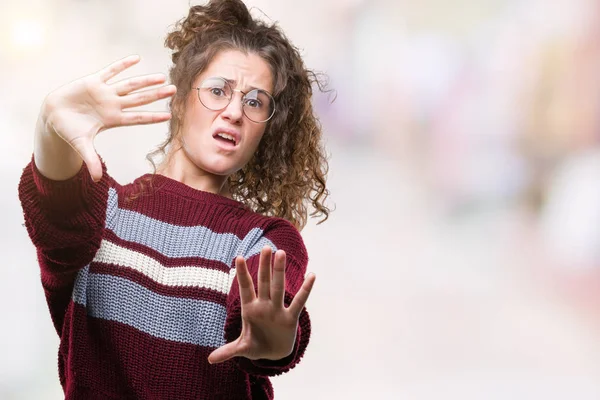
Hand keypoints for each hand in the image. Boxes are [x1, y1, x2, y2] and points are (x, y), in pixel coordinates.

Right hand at [43, 55, 175, 180]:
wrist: (53, 115)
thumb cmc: (69, 130)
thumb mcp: (81, 146)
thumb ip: (91, 161)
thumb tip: (97, 181)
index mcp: (113, 119)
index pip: (138, 118)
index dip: (152, 117)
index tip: (169, 116)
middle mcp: (113, 105)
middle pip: (139, 100)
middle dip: (156, 95)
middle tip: (174, 91)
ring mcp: (105, 92)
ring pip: (129, 85)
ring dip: (145, 81)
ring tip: (162, 77)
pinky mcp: (93, 81)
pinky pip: (110, 71)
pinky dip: (122, 65)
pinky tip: (136, 58)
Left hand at [208, 246, 315, 363]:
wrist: (273, 353)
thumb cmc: (256, 345)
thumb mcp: (242, 348)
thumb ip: (229, 350)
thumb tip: (210, 360)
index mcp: (250, 309)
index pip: (245, 288)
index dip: (242, 274)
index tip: (238, 258)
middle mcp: (264, 305)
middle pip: (264, 283)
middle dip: (264, 266)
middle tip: (266, 248)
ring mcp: (278, 310)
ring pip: (279, 288)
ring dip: (280, 272)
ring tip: (281, 253)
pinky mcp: (290, 318)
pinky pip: (299, 302)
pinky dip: (306, 290)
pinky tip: (312, 276)